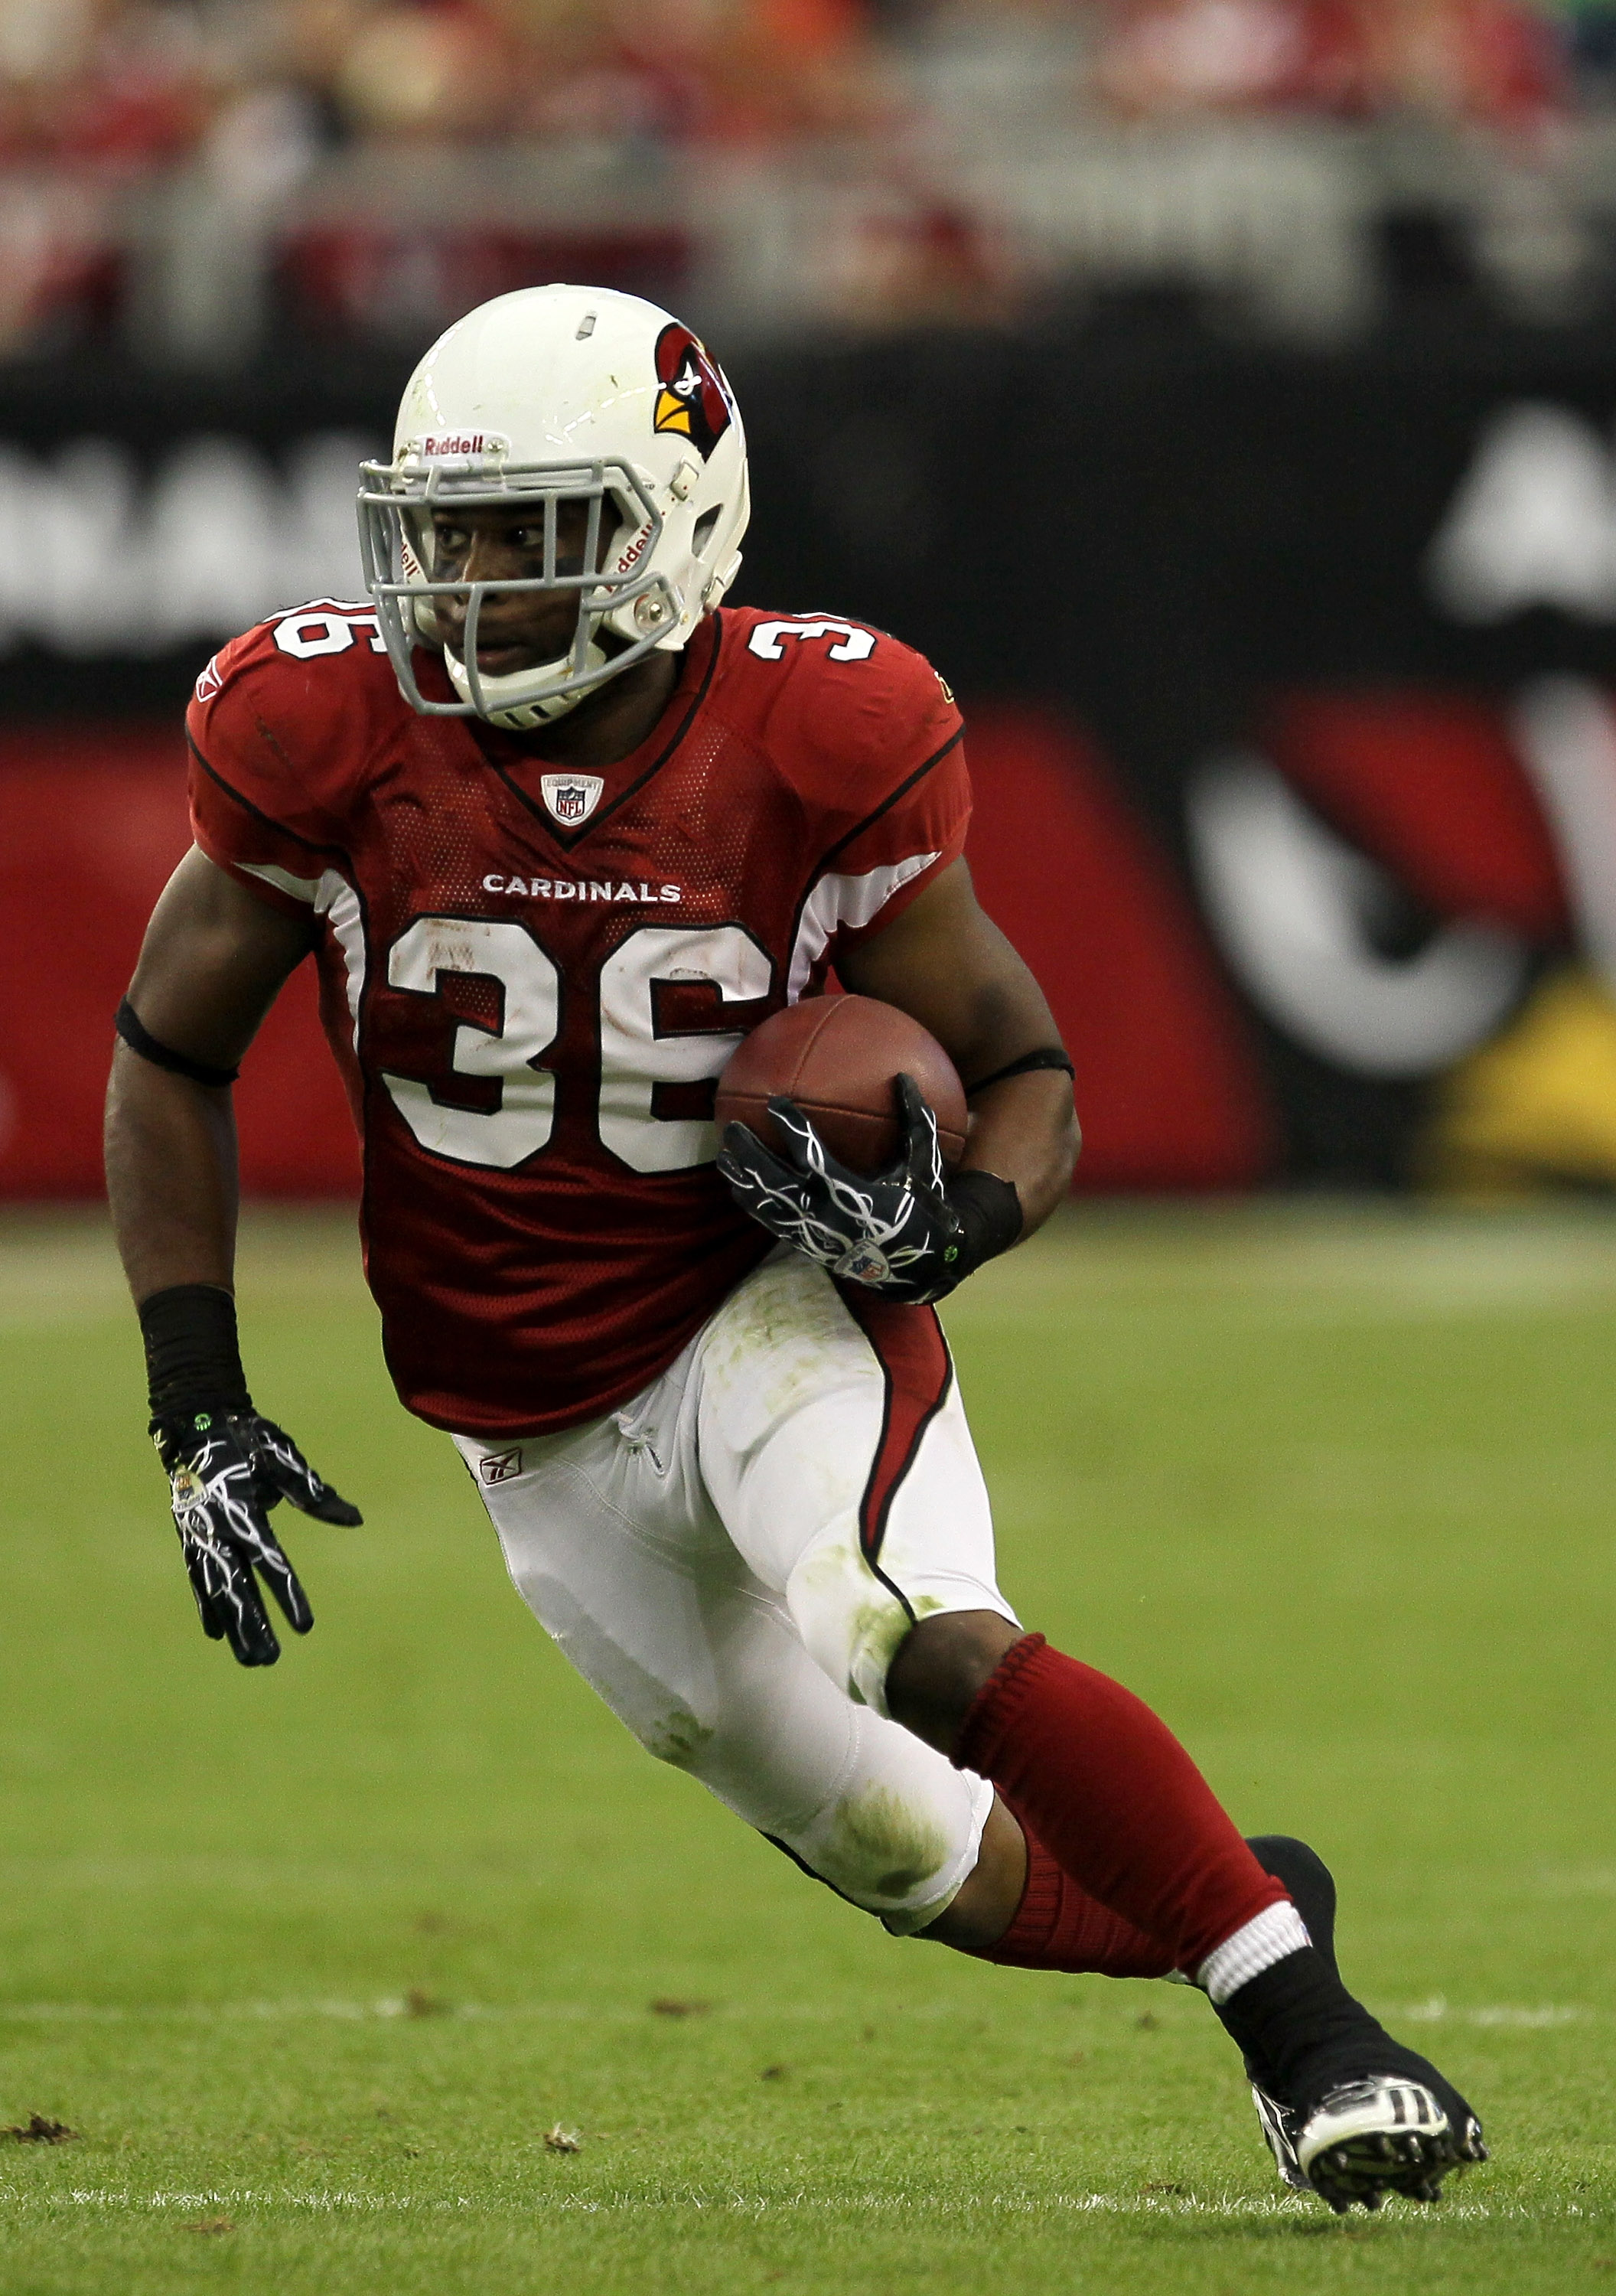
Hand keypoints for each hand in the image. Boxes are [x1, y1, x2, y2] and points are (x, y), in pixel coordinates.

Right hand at [151, 1410, 361, 1666]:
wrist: (194, 1420)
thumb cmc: (247, 1438)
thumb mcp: (283, 1460)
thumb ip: (315, 1494)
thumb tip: (355, 1520)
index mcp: (244, 1511)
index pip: (271, 1563)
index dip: (288, 1596)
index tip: (304, 1626)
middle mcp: (218, 1530)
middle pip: (238, 1588)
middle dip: (254, 1626)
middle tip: (270, 1661)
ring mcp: (199, 1535)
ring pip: (217, 1591)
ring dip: (233, 1626)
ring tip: (249, 1659)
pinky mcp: (189, 1536)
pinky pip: (197, 1578)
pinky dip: (207, 1605)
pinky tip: (216, 1632)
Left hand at [718, 1073, 967, 1304]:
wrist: (917, 1265)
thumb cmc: (922, 1206)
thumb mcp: (924, 1166)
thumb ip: (915, 1122)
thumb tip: (904, 1076)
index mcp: (854, 1195)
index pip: (814, 1159)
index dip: (792, 1131)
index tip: (775, 1102)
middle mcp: (827, 1216)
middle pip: (776, 1184)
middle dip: (751, 1156)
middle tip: (731, 1128)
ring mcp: (814, 1234)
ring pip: (768, 1206)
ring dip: (743, 1180)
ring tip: (723, 1155)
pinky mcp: (807, 1245)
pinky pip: (772, 1224)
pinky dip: (752, 1204)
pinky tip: (736, 1186)